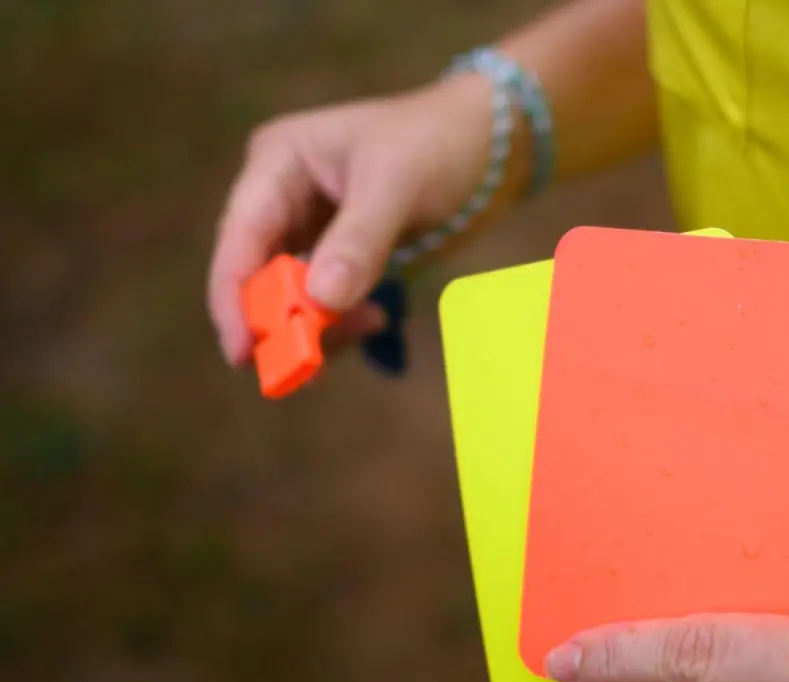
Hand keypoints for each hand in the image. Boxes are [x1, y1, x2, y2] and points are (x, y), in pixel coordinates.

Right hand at [206, 73, 497, 365]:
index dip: (235, 297)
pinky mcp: (335, 251)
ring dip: (317, 325)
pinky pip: (322, 299)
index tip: (244, 351)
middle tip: (308, 365)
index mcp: (277, 162)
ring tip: (369, 324)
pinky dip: (340, 320)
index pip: (239, 238)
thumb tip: (319, 302)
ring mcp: (306, 225)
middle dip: (280, 320)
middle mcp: (279, 194)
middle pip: (256, 273)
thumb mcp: (397, 185)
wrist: (485, 140)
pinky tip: (375, 319)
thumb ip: (358, 242)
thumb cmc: (436, 143)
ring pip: (289, 293)